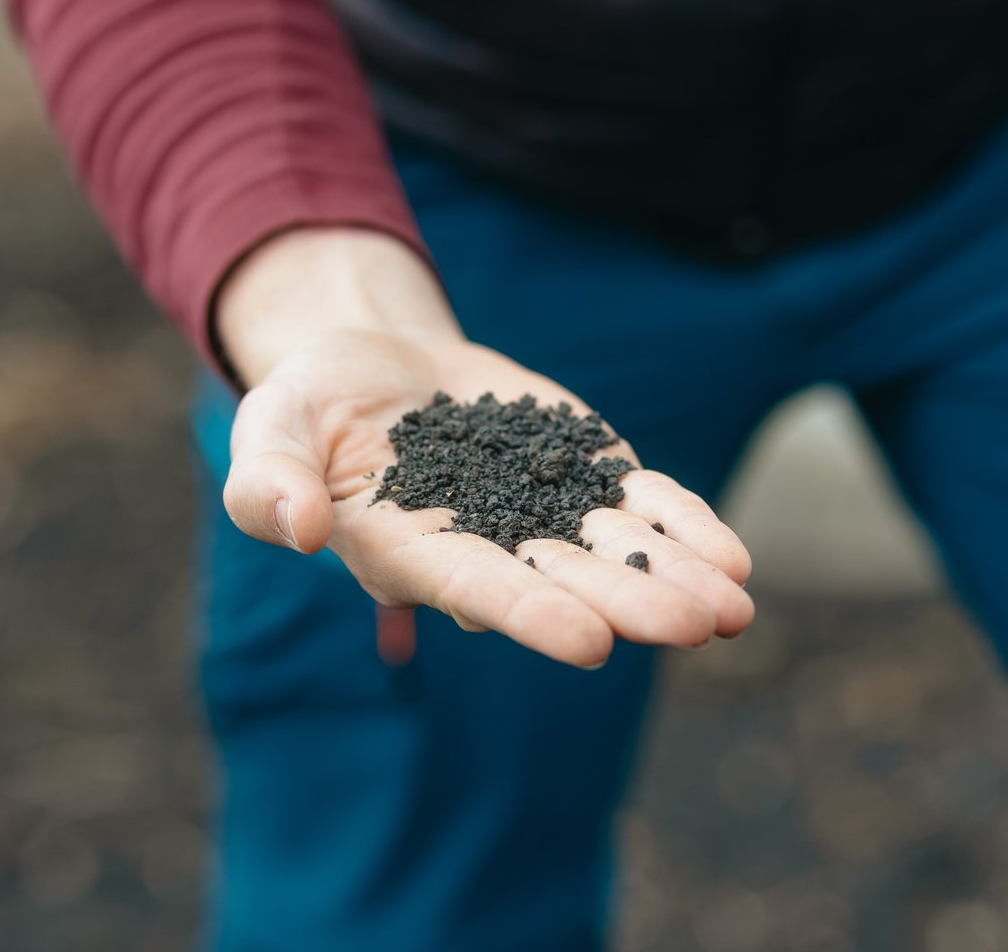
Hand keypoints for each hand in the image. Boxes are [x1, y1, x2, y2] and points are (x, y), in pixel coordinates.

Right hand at [215, 228, 752, 667]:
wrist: (373, 364)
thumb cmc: (310, 407)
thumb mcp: (271, 428)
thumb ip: (271, 480)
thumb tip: (296, 527)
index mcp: (413, 553)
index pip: (476, 588)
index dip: (530, 614)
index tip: (589, 642)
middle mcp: (488, 547)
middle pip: (566, 581)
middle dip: (631, 603)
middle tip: (695, 625)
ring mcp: (542, 511)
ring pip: (618, 552)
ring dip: (678, 577)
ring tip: (736, 604)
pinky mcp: (579, 471)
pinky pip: (639, 505)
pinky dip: (683, 526)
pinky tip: (732, 556)